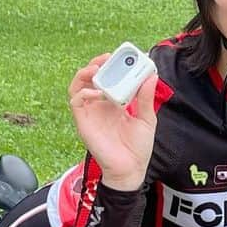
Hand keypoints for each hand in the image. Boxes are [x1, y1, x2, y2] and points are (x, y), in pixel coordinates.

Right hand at [69, 55, 157, 190]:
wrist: (130, 169)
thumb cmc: (137, 147)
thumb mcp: (146, 118)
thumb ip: (145, 98)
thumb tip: (151, 76)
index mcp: (115, 102)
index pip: (109, 77)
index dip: (112, 64)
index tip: (123, 56)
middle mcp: (100, 104)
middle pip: (91, 77)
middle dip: (97, 63)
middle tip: (108, 57)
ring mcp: (90, 112)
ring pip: (78, 85)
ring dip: (85, 73)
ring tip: (97, 68)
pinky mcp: (83, 122)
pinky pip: (76, 101)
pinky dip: (84, 92)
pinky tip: (97, 94)